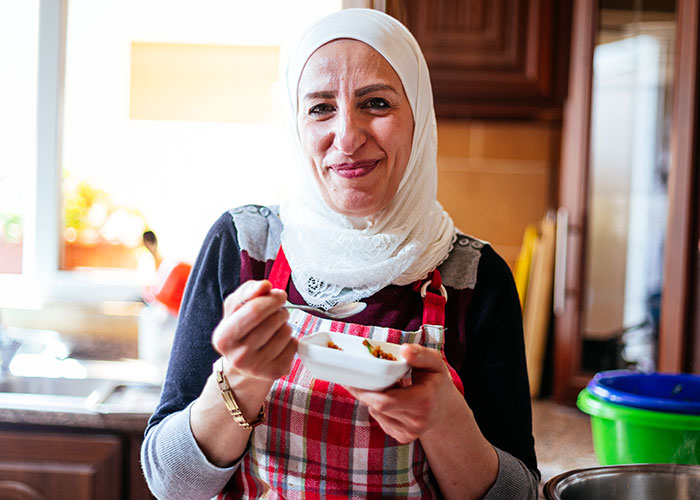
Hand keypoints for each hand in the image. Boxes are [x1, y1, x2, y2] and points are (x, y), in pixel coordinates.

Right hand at [212, 280, 297, 380]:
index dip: (272, 298)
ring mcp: (257, 367)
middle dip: (280, 310)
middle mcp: (239, 356)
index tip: (279, 295)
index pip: (255, 310)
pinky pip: (294, 345)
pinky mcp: (275, 372)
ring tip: (275, 329)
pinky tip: (279, 342)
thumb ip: (248, 291)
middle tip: (278, 311)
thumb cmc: (240, 329)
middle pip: (274, 320)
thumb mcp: (235, 307)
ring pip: (286, 332)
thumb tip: (265, 285)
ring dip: (285, 324)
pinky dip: (291, 339)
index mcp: (224, 337)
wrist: (243, 363)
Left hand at [344, 344, 461, 443]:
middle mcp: (415, 422)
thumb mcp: (435, 363)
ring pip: (376, 412)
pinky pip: (380, 419)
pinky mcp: (401, 437)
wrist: (445, 411)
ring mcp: (408, 433)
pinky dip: (378, 406)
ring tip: (384, 384)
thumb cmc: (437, 383)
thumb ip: (421, 354)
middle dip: (363, 390)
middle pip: (376, 406)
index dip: (364, 390)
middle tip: (355, 375)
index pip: (384, 401)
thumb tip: (403, 349)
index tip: (352, 376)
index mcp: (423, 402)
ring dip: (372, 397)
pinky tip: (389, 397)